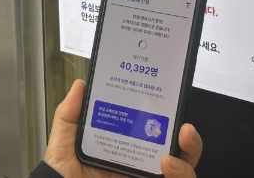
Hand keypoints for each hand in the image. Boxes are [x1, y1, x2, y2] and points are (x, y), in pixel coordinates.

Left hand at [44, 79, 202, 177]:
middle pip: (177, 149)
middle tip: (184, 127)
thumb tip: (81, 85)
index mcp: (123, 147)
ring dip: (189, 154)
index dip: (165, 116)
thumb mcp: (64, 143)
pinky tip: (167, 165)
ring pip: (185, 168)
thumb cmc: (65, 177)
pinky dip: (182, 173)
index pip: (152, 130)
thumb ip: (70, 114)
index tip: (168, 100)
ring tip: (178, 146)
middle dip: (189, 137)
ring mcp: (147, 176)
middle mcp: (140, 163)